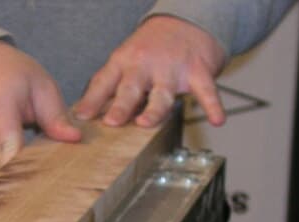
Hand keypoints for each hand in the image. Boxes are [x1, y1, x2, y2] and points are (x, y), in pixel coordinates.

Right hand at [0, 41, 81, 189]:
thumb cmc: (11, 74)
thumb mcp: (40, 85)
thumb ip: (56, 115)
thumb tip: (75, 139)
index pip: (10, 157)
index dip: (29, 177)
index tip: (48, 186)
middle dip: (21, 186)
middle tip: (44, 192)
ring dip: (6, 189)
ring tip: (27, 187)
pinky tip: (9, 181)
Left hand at [74, 15, 227, 128]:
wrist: (187, 21)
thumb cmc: (151, 49)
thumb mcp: (124, 60)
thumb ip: (106, 86)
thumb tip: (80, 114)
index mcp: (124, 62)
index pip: (104, 81)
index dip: (92, 100)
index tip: (81, 117)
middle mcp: (146, 65)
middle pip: (132, 87)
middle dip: (121, 105)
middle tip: (112, 122)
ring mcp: (172, 68)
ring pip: (163, 92)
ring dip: (155, 109)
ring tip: (146, 122)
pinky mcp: (197, 71)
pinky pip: (206, 91)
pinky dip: (213, 106)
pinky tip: (218, 120)